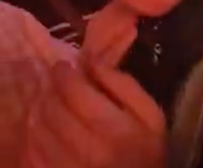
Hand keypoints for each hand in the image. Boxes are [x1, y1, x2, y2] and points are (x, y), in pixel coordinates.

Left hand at [21, 8, 164, 167]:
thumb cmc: (147, 155)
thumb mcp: (152, 118)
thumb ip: (126, 88)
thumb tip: (95, 63)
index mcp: (114, 129)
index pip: (75, 92)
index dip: (64, 74)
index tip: (65, 67)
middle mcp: (85, 147)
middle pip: (52, 108)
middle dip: (52, 90)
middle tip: (59, 84)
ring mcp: (65, 165)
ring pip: (37, 127)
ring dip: (41, 110)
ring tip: (52, 104)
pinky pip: (31, 150)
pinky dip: (34, 134)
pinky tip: (47, 128)